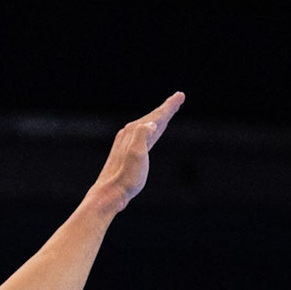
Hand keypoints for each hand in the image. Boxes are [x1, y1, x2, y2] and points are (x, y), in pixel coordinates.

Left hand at [90, 92, 184, 212]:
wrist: (110, 194)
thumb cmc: (126, 177)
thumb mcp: (136, 154)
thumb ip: (142, 135)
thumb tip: (150, 124)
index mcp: (135, 132)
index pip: (157, 116)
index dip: (170, 106)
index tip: (180, 96)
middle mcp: (129, 134)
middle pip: (152, 118)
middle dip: (166, 108)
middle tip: (178, 98)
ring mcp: (126, 143)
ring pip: (147, 125)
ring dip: (159, 118)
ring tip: (168, 112)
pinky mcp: (124, 152)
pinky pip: (142, 135)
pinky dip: (151, 129)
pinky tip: (151, 131)